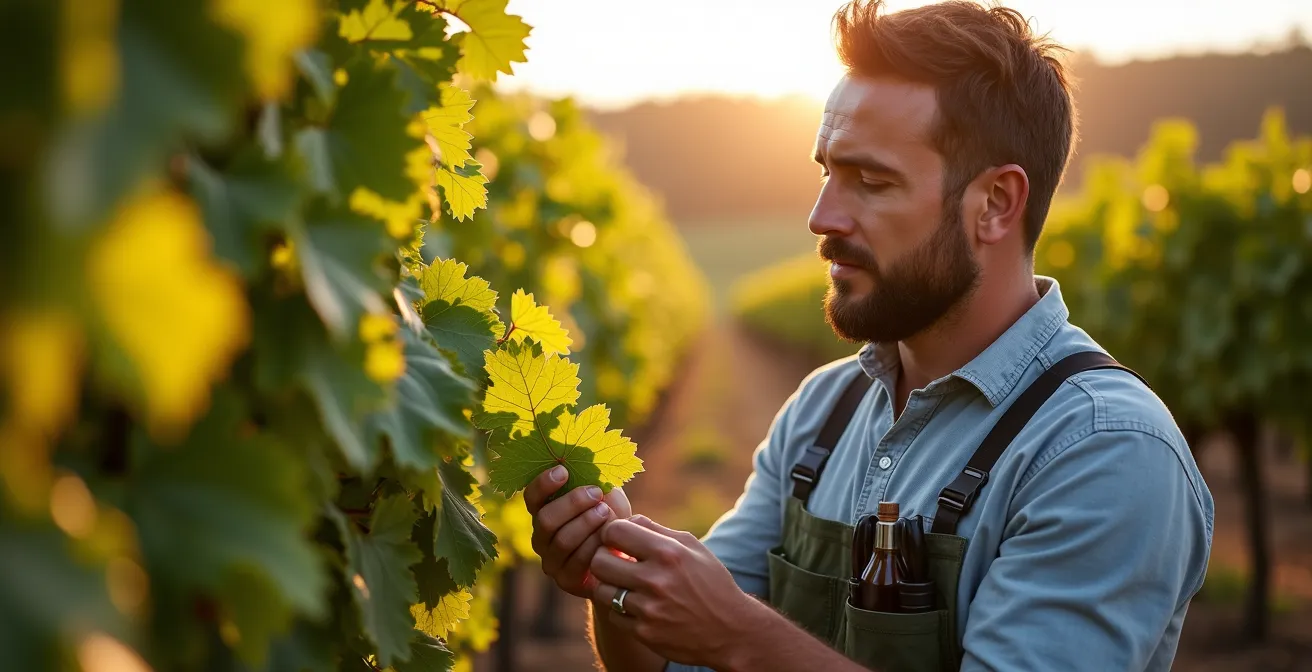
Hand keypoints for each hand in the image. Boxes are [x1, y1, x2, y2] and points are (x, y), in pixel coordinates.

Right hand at [525, 465, 632, 598]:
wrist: (627, 553)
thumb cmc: (612, 515)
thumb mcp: (604, 492)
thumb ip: (592, 476)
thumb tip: (587, 454)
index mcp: (544, 511)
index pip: (532, 497)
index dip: (543, 484)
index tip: (564, 471)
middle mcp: (541, 536)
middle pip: (545, 520)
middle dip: (572, 504)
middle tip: (596, 493)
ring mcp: (551, 560)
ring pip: (562, 541)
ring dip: (586, 524)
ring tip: (606, 512)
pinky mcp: (566, 580)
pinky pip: (577, 562)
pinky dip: (594, 546)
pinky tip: (608, 536)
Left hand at [589, 515, 757, 667]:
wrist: (730, 631)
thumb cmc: (710, 582)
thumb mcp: (692, 547)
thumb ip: (657, 530)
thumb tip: (625, 520)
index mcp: (668, 552)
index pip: (614, 531)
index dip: (611, 533)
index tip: (617, 540)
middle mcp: (656, 580)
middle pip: (599, 561)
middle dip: (604, 558)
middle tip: (615, 562)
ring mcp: (648, 608)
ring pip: (601, 590)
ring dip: (610, 586)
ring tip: (625, 585)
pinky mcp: (644, 632)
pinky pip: (613, 615)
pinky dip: (621, 610)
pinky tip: (637, 606)